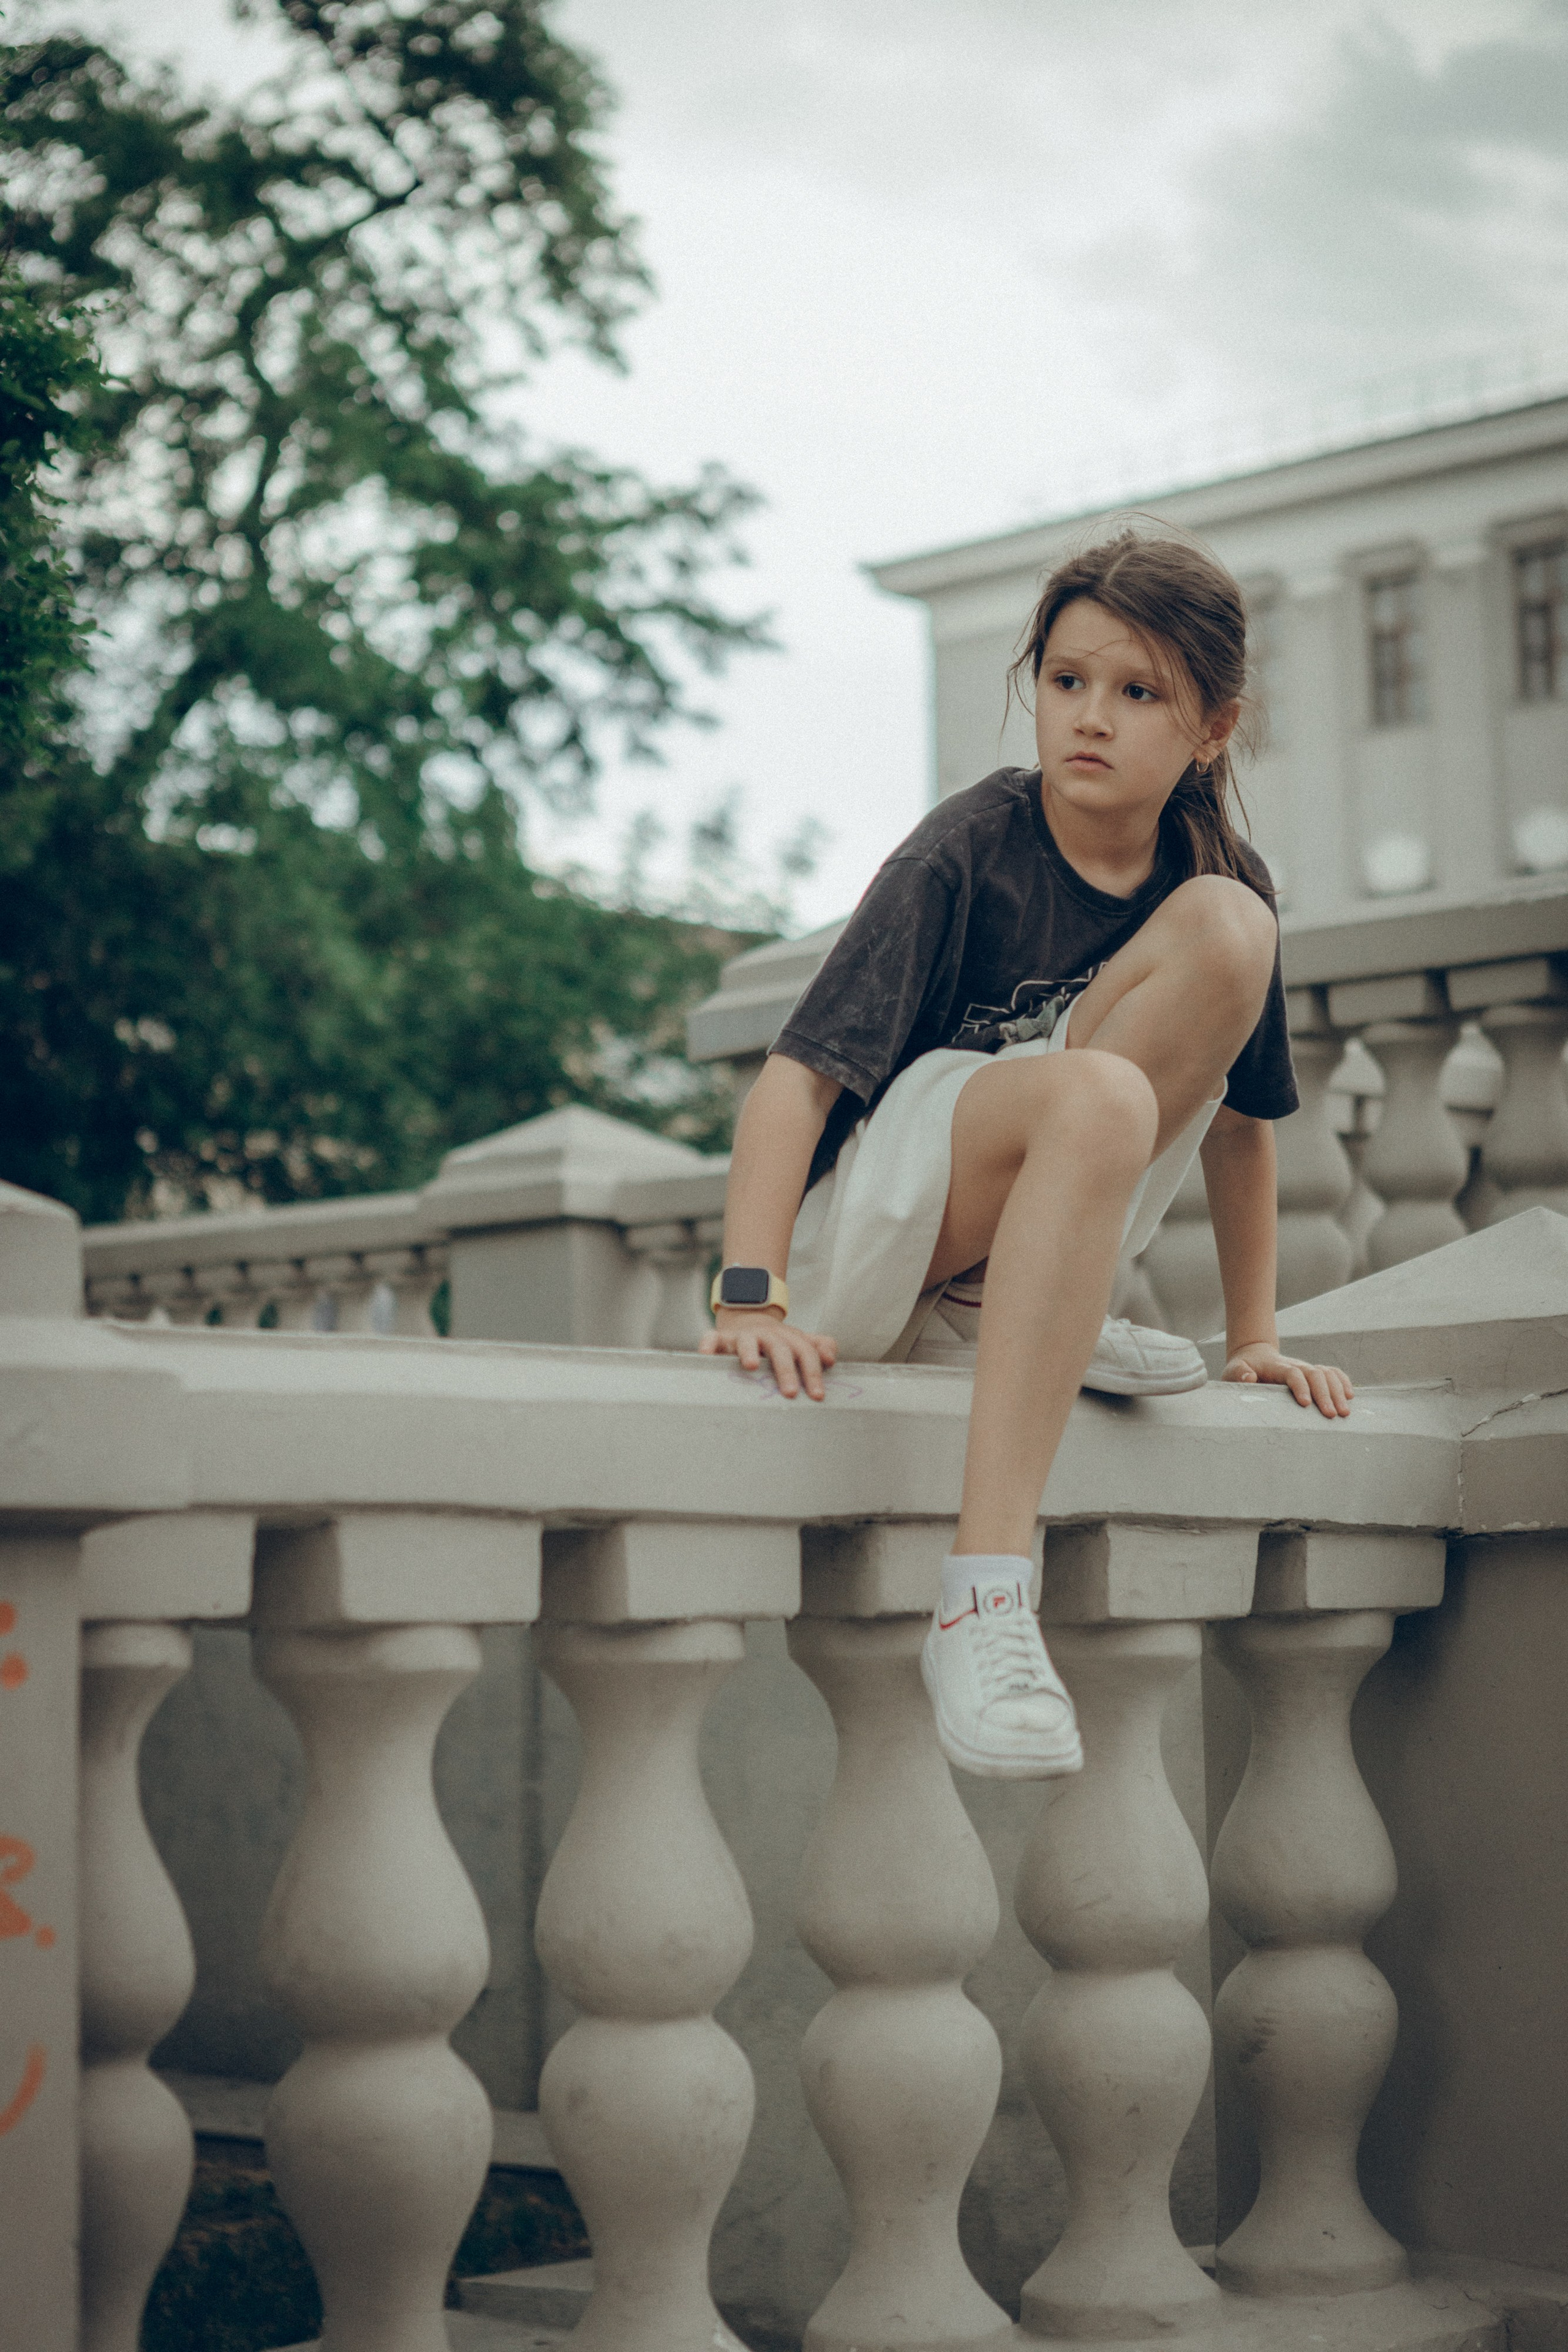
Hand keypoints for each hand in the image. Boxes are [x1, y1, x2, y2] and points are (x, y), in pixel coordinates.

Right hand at [700, 1310, 838, 1400]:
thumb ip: (820, 1347)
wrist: (750, 1320)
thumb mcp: (801, 1342)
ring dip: (749, 1352)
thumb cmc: (778, 1342)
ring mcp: (744, 1336)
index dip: (813, 1373)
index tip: (817, 1395)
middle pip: (779, 1350)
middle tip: (790, 1392)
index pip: (805, 1354)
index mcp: (790, 1339)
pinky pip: (713, 1338)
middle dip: (785, 1370)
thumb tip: (830, 1356)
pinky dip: (709, 1344)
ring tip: (751, 1366)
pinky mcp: (722, 1338)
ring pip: (747, 1341)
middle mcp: (768, 1336)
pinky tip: (707, 1356)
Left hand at [1222, 1342, 1353, 1418]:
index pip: (1293, 1373)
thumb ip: (1238, 1374)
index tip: (1306, 1404)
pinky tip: (1351, 1397)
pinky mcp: (1313, 1372)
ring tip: (1344, 1412)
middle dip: (1325, 1394)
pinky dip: (1343, 1382)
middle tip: (1331, 1415)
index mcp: (1276, 1367)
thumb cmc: (1242, 1368)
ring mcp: (1306, 1368)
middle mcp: (1295, 1365)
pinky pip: (1333, 1373)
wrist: (1254, 1356)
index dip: (1301, 1386)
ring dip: (1338, 1391)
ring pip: (1327, 1373)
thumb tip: (1249, 1378)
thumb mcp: (1232, 1371)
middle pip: (1315, 1374)